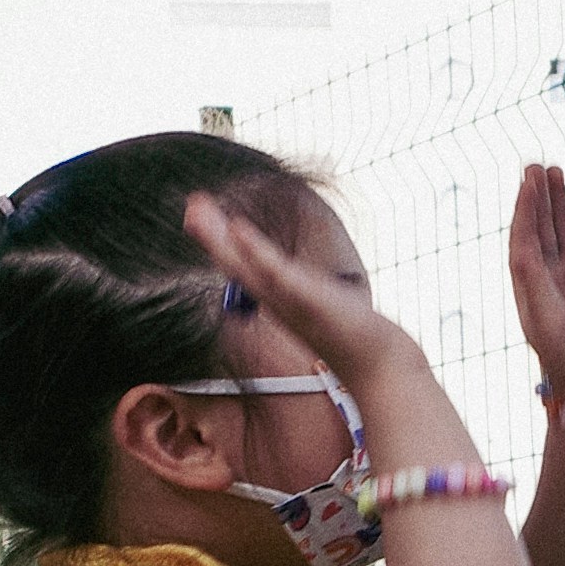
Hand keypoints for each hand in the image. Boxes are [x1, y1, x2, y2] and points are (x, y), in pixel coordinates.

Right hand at [187, 193, 413, 397]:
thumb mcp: (317, 300)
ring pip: (247, 269)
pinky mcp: (308, 301)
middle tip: (189, 205)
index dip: (218, 239)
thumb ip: (298, 286)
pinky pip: (277, 275)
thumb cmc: (348, 329)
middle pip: (234, 265)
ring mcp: (288, 301)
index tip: (198, 210)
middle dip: (210, 234)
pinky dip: (256, 253)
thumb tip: (285, 271)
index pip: (239, 264)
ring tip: (201, 211)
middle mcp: (275, 300)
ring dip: (221, 240)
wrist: (374, 360)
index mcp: (275, 296)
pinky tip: (238, 230)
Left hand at [507, 163, 564, 417]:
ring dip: (557, 203)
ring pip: (563, 233)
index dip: (525, 210)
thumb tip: (522, 251)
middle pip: (540, 230)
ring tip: (555, 170)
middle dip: (537, 198)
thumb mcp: (549, 324)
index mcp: (530, 290)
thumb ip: (536, 287)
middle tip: (536, 164)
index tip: (528, 181)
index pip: (523, 240)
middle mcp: (548, 282)